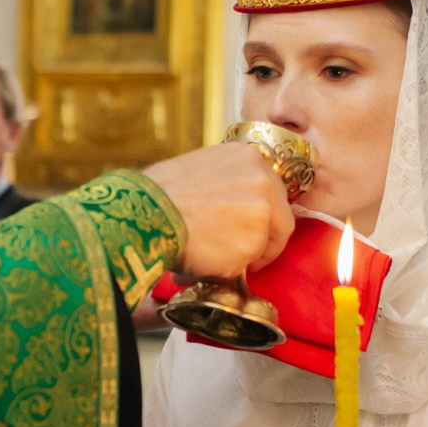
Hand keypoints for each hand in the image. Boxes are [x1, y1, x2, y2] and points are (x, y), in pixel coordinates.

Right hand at [143, 144, 294, 280]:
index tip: (256, 231)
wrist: (146, 213)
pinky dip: (228, 270)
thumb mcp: (201, 169)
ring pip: (263, 244)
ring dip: (243, 256)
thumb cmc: (160, 194)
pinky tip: (203, 263)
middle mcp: (263, 179)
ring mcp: (262, 210)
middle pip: (280, 219)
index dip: (264, 216)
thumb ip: (228, 183)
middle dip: (264, 241)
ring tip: (211, 259)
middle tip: (246, 256)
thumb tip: (233, 211)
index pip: (273, 191)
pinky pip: (246, 264)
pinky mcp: (255, 242)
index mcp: (249, 156)